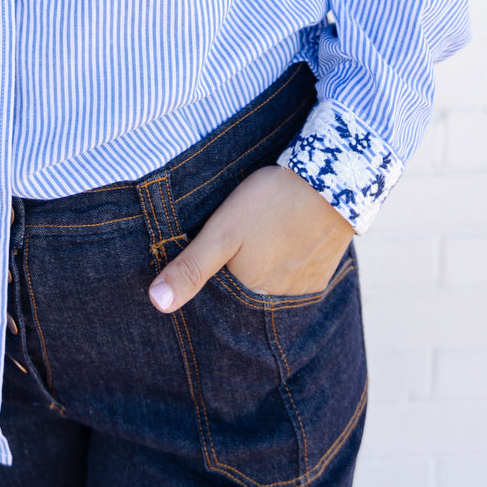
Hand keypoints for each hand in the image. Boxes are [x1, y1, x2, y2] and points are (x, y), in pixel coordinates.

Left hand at [148, 164, 353, 312]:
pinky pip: (295, 280)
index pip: (221, 300)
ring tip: (257, 243)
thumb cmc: (270, 203)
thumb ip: (191, 267)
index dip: (213, 279)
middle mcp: (278, 302)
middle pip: (247, 294)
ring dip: (262, 272)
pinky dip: (285, 266)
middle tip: (238, 245)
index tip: (212, 258)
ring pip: (271, 286)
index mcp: (250, 294)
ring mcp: (302, 290)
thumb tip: (156, 303)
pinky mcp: (321, 275)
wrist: (330, 183)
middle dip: (237, 278)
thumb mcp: (222, 231)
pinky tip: (281, 244)